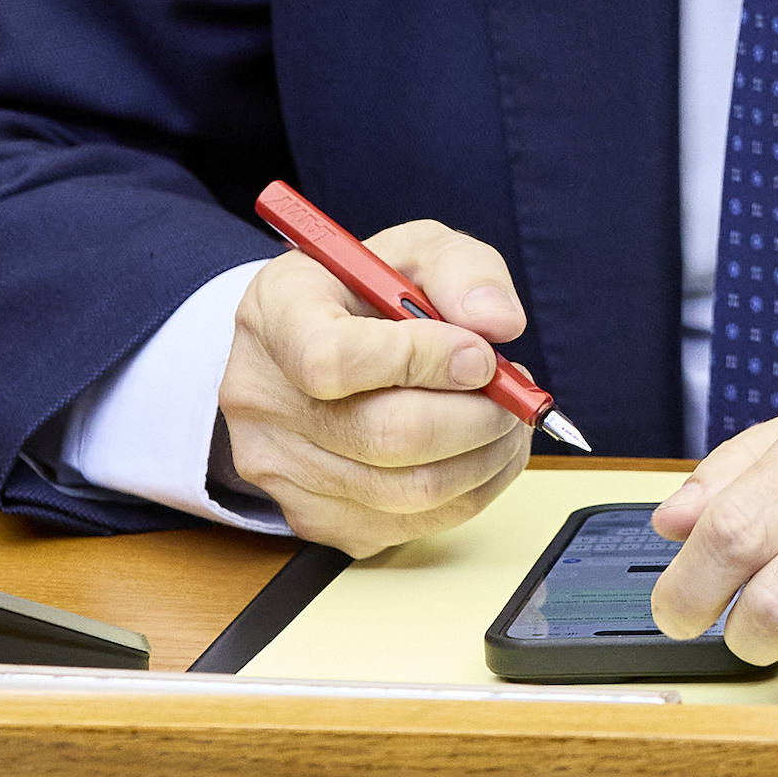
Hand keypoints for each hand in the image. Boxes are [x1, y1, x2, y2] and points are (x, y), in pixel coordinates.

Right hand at [219, 219, 531, 557]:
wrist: (309, 346)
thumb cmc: (363, 295)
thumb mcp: (412, 251)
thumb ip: (462, 270)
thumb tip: (499, 322)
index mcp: (276, 317)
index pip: (335, 359)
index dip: (422, 361)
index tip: (480, 354)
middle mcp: (263, 400)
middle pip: (385, 437)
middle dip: (477, 417)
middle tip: (514, 394)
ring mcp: (281, 471)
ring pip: (412, 491)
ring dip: (486, 457)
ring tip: (506, 418)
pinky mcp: (317, 519)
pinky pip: (415, 525)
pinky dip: (472, 491)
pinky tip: (482, 451)